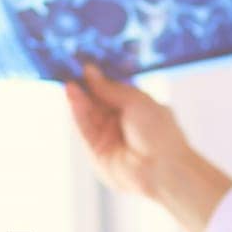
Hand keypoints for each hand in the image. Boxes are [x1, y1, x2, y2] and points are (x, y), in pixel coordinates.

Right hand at [63, 62, 231, 231]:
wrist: (163, 168)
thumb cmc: (160, 132)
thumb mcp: (136, 100)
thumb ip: (110, 87)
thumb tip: (89, 71)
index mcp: (135, 108)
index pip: (110, 89)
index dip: (97, 78)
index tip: (83, 63)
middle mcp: (120, 123)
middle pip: (96, 102)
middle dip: (83, 87)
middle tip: (68, 69)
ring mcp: (108, 138)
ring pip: (88, 115)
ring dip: (78, 98)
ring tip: (69, 83)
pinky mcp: (97, 153)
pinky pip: (85, 130)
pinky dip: (77, 112)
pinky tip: (72, 96)